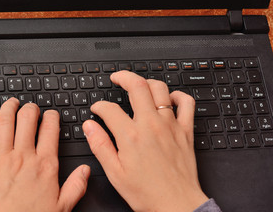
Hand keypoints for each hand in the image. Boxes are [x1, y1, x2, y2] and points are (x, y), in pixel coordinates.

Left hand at [0, 99, 89, 211]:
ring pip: (5, 122)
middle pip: (27, 120)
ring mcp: (1, 159)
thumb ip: (76, 186)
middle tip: (31, 107)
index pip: (50, 130)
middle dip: (31, 109)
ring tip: (12, 103)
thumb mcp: (61, 208)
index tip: (51, 115)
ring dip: (9, 108)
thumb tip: (86, 170)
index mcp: (44, 165)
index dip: (51, 117)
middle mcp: (23, 157)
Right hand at [83, 71, 208, 211]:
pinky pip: (186, 103)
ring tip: (139, 85)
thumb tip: (89, 126)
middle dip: (123, 77)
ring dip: (147, 82)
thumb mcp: (115, 173)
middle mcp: (151, 125)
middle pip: (137, 86)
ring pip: (160, 89)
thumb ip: (100, 145)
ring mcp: (170, 125)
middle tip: (116, 78)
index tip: (97, 109)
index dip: (99, 106)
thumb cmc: (147, 192)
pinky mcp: (185, 130)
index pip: (109, 109)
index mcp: (131, 136)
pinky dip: (178, 96)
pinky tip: (169, 98)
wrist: (176, 204)